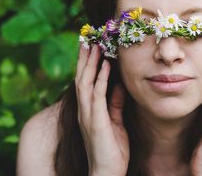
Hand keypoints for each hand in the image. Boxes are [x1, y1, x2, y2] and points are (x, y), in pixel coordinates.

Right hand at [75, 44, 129, 175]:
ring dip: (91, 63)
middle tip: (88, 38)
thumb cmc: (112, 150)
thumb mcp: (116, 121)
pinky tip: (106, 67)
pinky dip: (101, 80)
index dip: (87, 64)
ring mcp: (89, 115)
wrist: (107, 173)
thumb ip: (115, 103)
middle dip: (85, 58)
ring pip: (86, 83)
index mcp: (89, 110)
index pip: (86, 81)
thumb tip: (119, 84)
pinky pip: (98, 96)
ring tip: (96, 45)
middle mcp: (85, 110)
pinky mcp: (97, 122)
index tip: (91, 46)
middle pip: (82, 78)